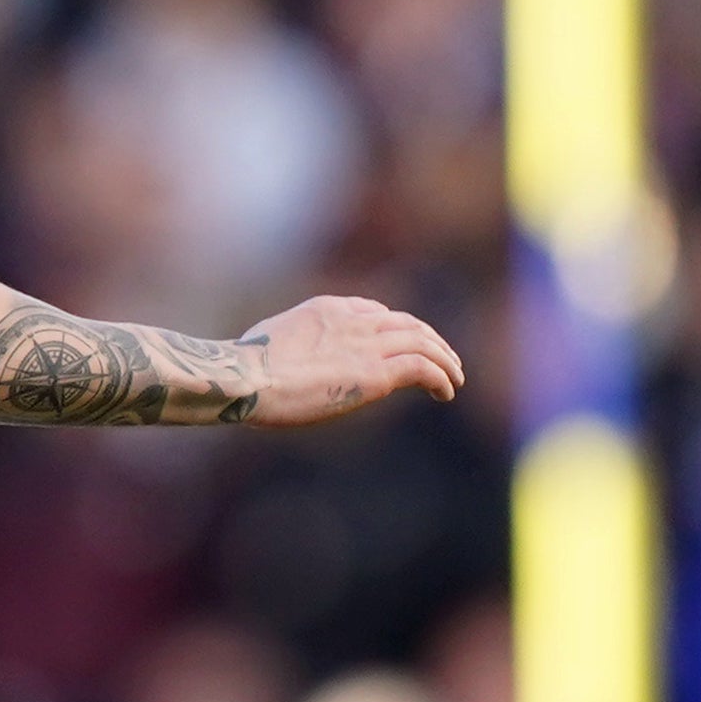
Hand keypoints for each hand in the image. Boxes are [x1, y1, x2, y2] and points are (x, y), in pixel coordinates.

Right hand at [237, 294, 465, 425]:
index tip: (404, 346)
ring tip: (455, 379)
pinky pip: (423, 368)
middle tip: (445, 359)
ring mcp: (367, 346)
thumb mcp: (266, 341)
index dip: (396, 328)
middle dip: (431, 340)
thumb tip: (278, 360)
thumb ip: (288, 344)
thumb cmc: (244, 369)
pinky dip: (441, 377)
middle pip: (407, 323)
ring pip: (424, 342)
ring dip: (445, 360)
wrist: (248, 378)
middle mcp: (354, 320)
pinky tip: (446, 393)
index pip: (374, 311)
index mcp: (328, 308)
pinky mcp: (376, 375)